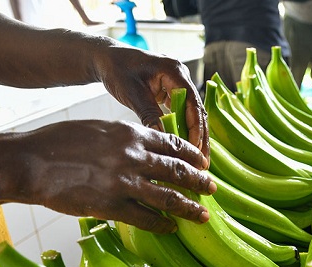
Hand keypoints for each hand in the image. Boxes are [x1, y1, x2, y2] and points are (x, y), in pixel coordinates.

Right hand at [16, 119, 214, 232]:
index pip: (173, 142)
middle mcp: (133, 156)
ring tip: (203, 215)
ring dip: (190, 207)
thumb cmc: (58, 142)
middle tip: (212, 188)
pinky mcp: (111, 206)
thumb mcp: (97, 129)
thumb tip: (142, 146)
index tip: (202, 162)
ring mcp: (124, 182)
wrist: (30, 162)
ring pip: (169, 197)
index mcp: (130, 133)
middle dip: (199, 181)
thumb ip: (123, 137)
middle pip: (178, 169)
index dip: (192, 154)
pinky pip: (146, 218)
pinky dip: (162, 224)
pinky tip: (170, 228)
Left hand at [94, 43, 209, 160]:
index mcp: (174, 71)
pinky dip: (185, 129)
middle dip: (201, 136)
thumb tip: (163, 138)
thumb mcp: (133, 94)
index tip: (194, 148)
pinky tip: (186, 148)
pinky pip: (183, 113)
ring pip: (193, 113)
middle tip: (203, 162)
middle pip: (198, 110)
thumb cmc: (118, 71)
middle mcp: (181, 76)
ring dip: (195, 135)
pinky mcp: (172, 92)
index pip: (192, 102)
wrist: (108, 59)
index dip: (196, 127)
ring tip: (198, 160)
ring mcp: (179, 84)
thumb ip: (149, 114)